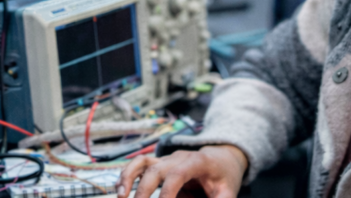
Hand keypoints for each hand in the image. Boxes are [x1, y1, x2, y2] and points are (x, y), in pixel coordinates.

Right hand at [116, 145, 247, 197]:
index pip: (178, 174)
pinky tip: (121, 189)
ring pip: (143, 162)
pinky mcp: (160, 165)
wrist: (222, 157)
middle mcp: (179, 158)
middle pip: (155, 168)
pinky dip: (128, 175)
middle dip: (144, 190)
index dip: (168, 191)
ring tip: (121, 194)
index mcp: (198, 161)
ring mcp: (167, 160)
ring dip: (128, 177)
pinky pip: (140, 166)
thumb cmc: (225, 175)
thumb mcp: (229, 190)